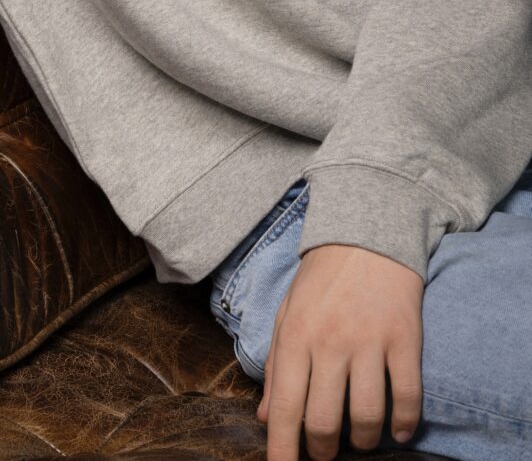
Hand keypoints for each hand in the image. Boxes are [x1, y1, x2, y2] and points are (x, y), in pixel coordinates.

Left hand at [255, 243, 423, 460]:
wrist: (366, 234)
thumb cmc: (321, 279)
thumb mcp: (287, 313)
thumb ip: (275, 364)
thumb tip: (264, 416)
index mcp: (295, 335)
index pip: (285, 406)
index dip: (283, 449)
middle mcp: (330, 341)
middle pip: (325, 422)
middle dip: (322, 451)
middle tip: (324, 453)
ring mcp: (369, 341)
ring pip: (367, 417)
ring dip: (363, 441)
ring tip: (360, 439)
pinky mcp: (404, 338)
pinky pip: (408, 396)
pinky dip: (404, 424)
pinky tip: (398, 430)